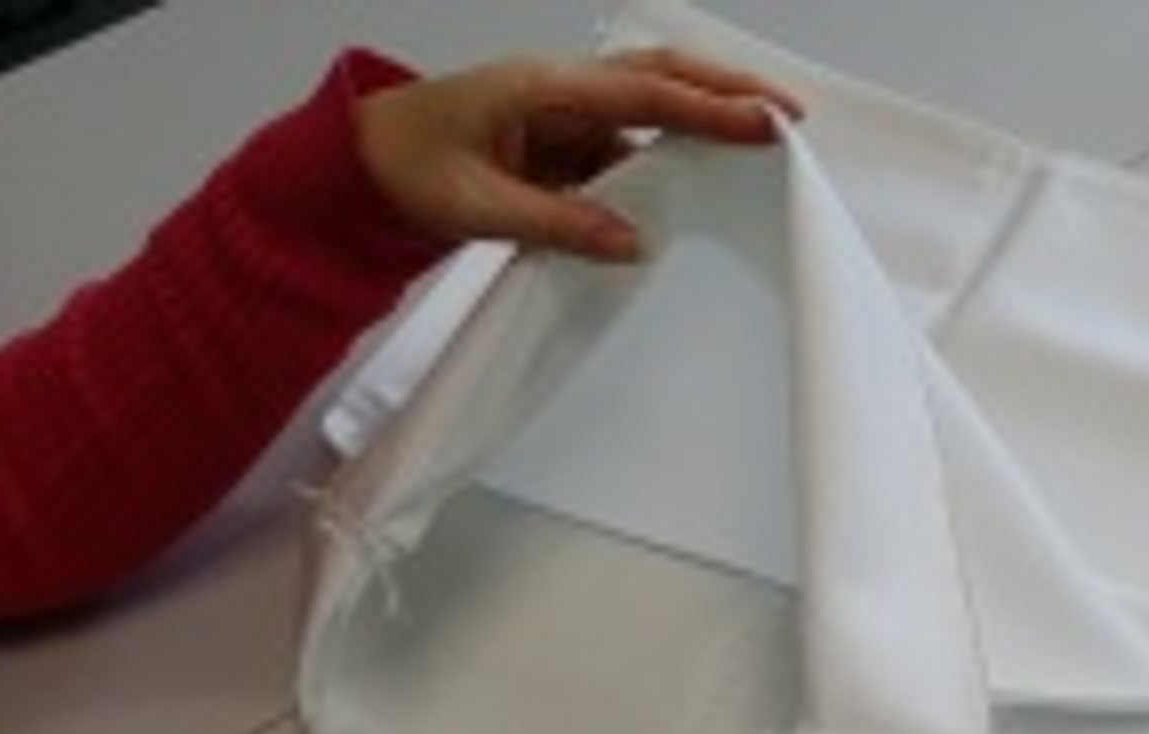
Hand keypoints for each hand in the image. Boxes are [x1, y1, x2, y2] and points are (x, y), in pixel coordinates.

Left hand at [355, 48, 803, 260]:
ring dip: (704, 125)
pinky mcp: (562, 143)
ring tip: (763, 151)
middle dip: (728, 92)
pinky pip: (627, 146)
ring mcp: (563, 114)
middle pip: (661, 77)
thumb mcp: (475, 207)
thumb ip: (556, 222)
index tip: (765, 123)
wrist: (358, 165)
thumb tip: (633, 242)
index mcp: (539, 88)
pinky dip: (666, 162)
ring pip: (650, 109)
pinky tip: (696, 191)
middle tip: (790, 117)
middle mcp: (560, 89)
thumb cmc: (404, 168)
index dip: (709, 108)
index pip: (643, 94)